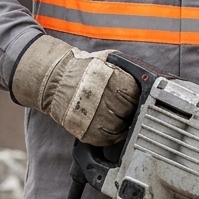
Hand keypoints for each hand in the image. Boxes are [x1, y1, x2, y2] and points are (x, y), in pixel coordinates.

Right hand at [11, 36, 139, 144]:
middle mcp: (107, 98)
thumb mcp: (106, 59)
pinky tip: (108, 127)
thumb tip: (143, 76)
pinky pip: (107, 139)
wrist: (55, 79)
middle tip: (125, 109)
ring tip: (116, 118)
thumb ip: (125, 68)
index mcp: (115, 80)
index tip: (133, 99)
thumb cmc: (82, 68)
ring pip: (120, 128)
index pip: (136, 96)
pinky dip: (111, 136)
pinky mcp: (87, 130)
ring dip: (121, 125)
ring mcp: (96, 116)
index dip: (135, 98)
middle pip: (129, 112)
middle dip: (129, 111)